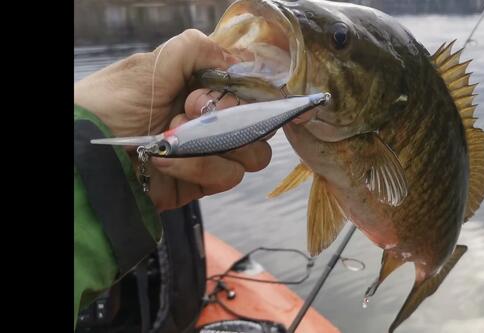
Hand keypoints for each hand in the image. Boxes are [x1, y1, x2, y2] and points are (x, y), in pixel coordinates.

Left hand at [74, 29, 272, 210]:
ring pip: (252, 155)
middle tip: (189, 110)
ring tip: (173, 136)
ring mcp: (211, 154)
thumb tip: (236, 61)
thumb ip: (197, 49)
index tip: (210, 90)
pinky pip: (227, 176)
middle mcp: (213, 121)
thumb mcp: (155, 65)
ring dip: (215, 144)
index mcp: (204, 90)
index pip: (251, 92)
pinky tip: (166, 159)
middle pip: (259, 125)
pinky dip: (199, 166)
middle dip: (230, 117)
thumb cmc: (113, 103)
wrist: (87, 151)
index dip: (241, 92)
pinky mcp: (202, 182)